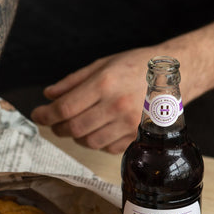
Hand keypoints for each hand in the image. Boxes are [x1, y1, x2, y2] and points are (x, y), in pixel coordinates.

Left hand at [31, 47, 158, 153]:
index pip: (65, 108)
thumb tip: (48, 95)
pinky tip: (98, 128)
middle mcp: (116, 105)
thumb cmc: (137, 65)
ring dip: (76, 136)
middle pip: (73, 128)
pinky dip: (96, 141)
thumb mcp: (103, 64)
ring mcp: (128, 123)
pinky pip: (106, 148)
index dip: (45, 115)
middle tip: (53, 122)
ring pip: (88, 142)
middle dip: (57, 128)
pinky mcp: (137, 136)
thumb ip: (73, 82)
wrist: (176, 74)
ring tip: (77, 124)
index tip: (37, 115)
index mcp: (105, 83)